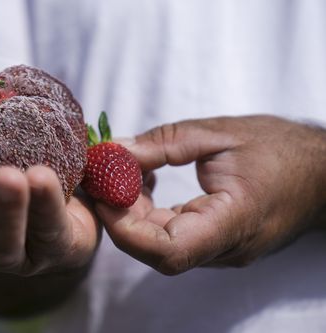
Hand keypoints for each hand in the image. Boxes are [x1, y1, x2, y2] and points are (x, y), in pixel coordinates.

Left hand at [97, 116, 325, 274]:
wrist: (322, 172)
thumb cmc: (281, 148)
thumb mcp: (219, 134)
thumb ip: (164, 143)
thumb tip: (115, 152)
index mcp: (233, 222)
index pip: (168, 251)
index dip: (125, 228)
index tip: (102, 194)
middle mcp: (225, 248)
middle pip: (156, 250)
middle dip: (120, 215)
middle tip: (104, 176)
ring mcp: (221, 250)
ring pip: (160, 245)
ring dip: (133, 213)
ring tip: (124, 173)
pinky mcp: (216, 243)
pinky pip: (173, 235)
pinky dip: (149, 212)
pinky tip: (144, 183)